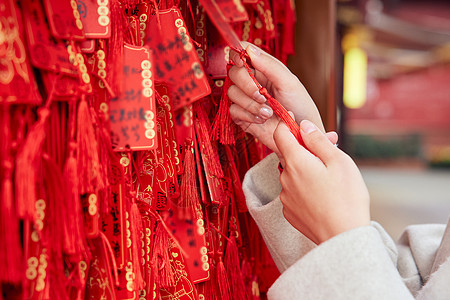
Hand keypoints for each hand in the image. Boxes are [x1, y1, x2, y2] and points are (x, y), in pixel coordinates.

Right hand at [228, 42, 323, 153]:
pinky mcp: (242, 116)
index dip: (237, 54)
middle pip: (233, 72)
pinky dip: (248, 115)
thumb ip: (270, 65)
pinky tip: (262, 119)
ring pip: (232, 93)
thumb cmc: (301, 107)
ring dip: (250, 104)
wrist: (300, 135)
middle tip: (262, 95)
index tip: (242, 62)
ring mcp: (246, 99)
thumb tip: (249, 50)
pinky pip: (233, 111)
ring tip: (268, 112)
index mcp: (263, 69)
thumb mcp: (290, 82)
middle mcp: (252, 82)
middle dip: (247, 85)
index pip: (242, 53)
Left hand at [273, 119, 370, 243]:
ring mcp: (285, 197)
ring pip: (293, 174)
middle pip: (289, 155)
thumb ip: (317, 140)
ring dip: (306, 170)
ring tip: (330, 178)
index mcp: (296, 162)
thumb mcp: (338, 161)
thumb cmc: (346, 198)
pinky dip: (305, 188)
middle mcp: (285, 179)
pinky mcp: (289, 212)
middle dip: (305, 149)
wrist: (343, 238)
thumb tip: (303, 125)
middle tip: (329, 152)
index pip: (280, 134)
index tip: (295, 119)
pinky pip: (294, 192)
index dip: (287, 123)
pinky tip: (323, 195)